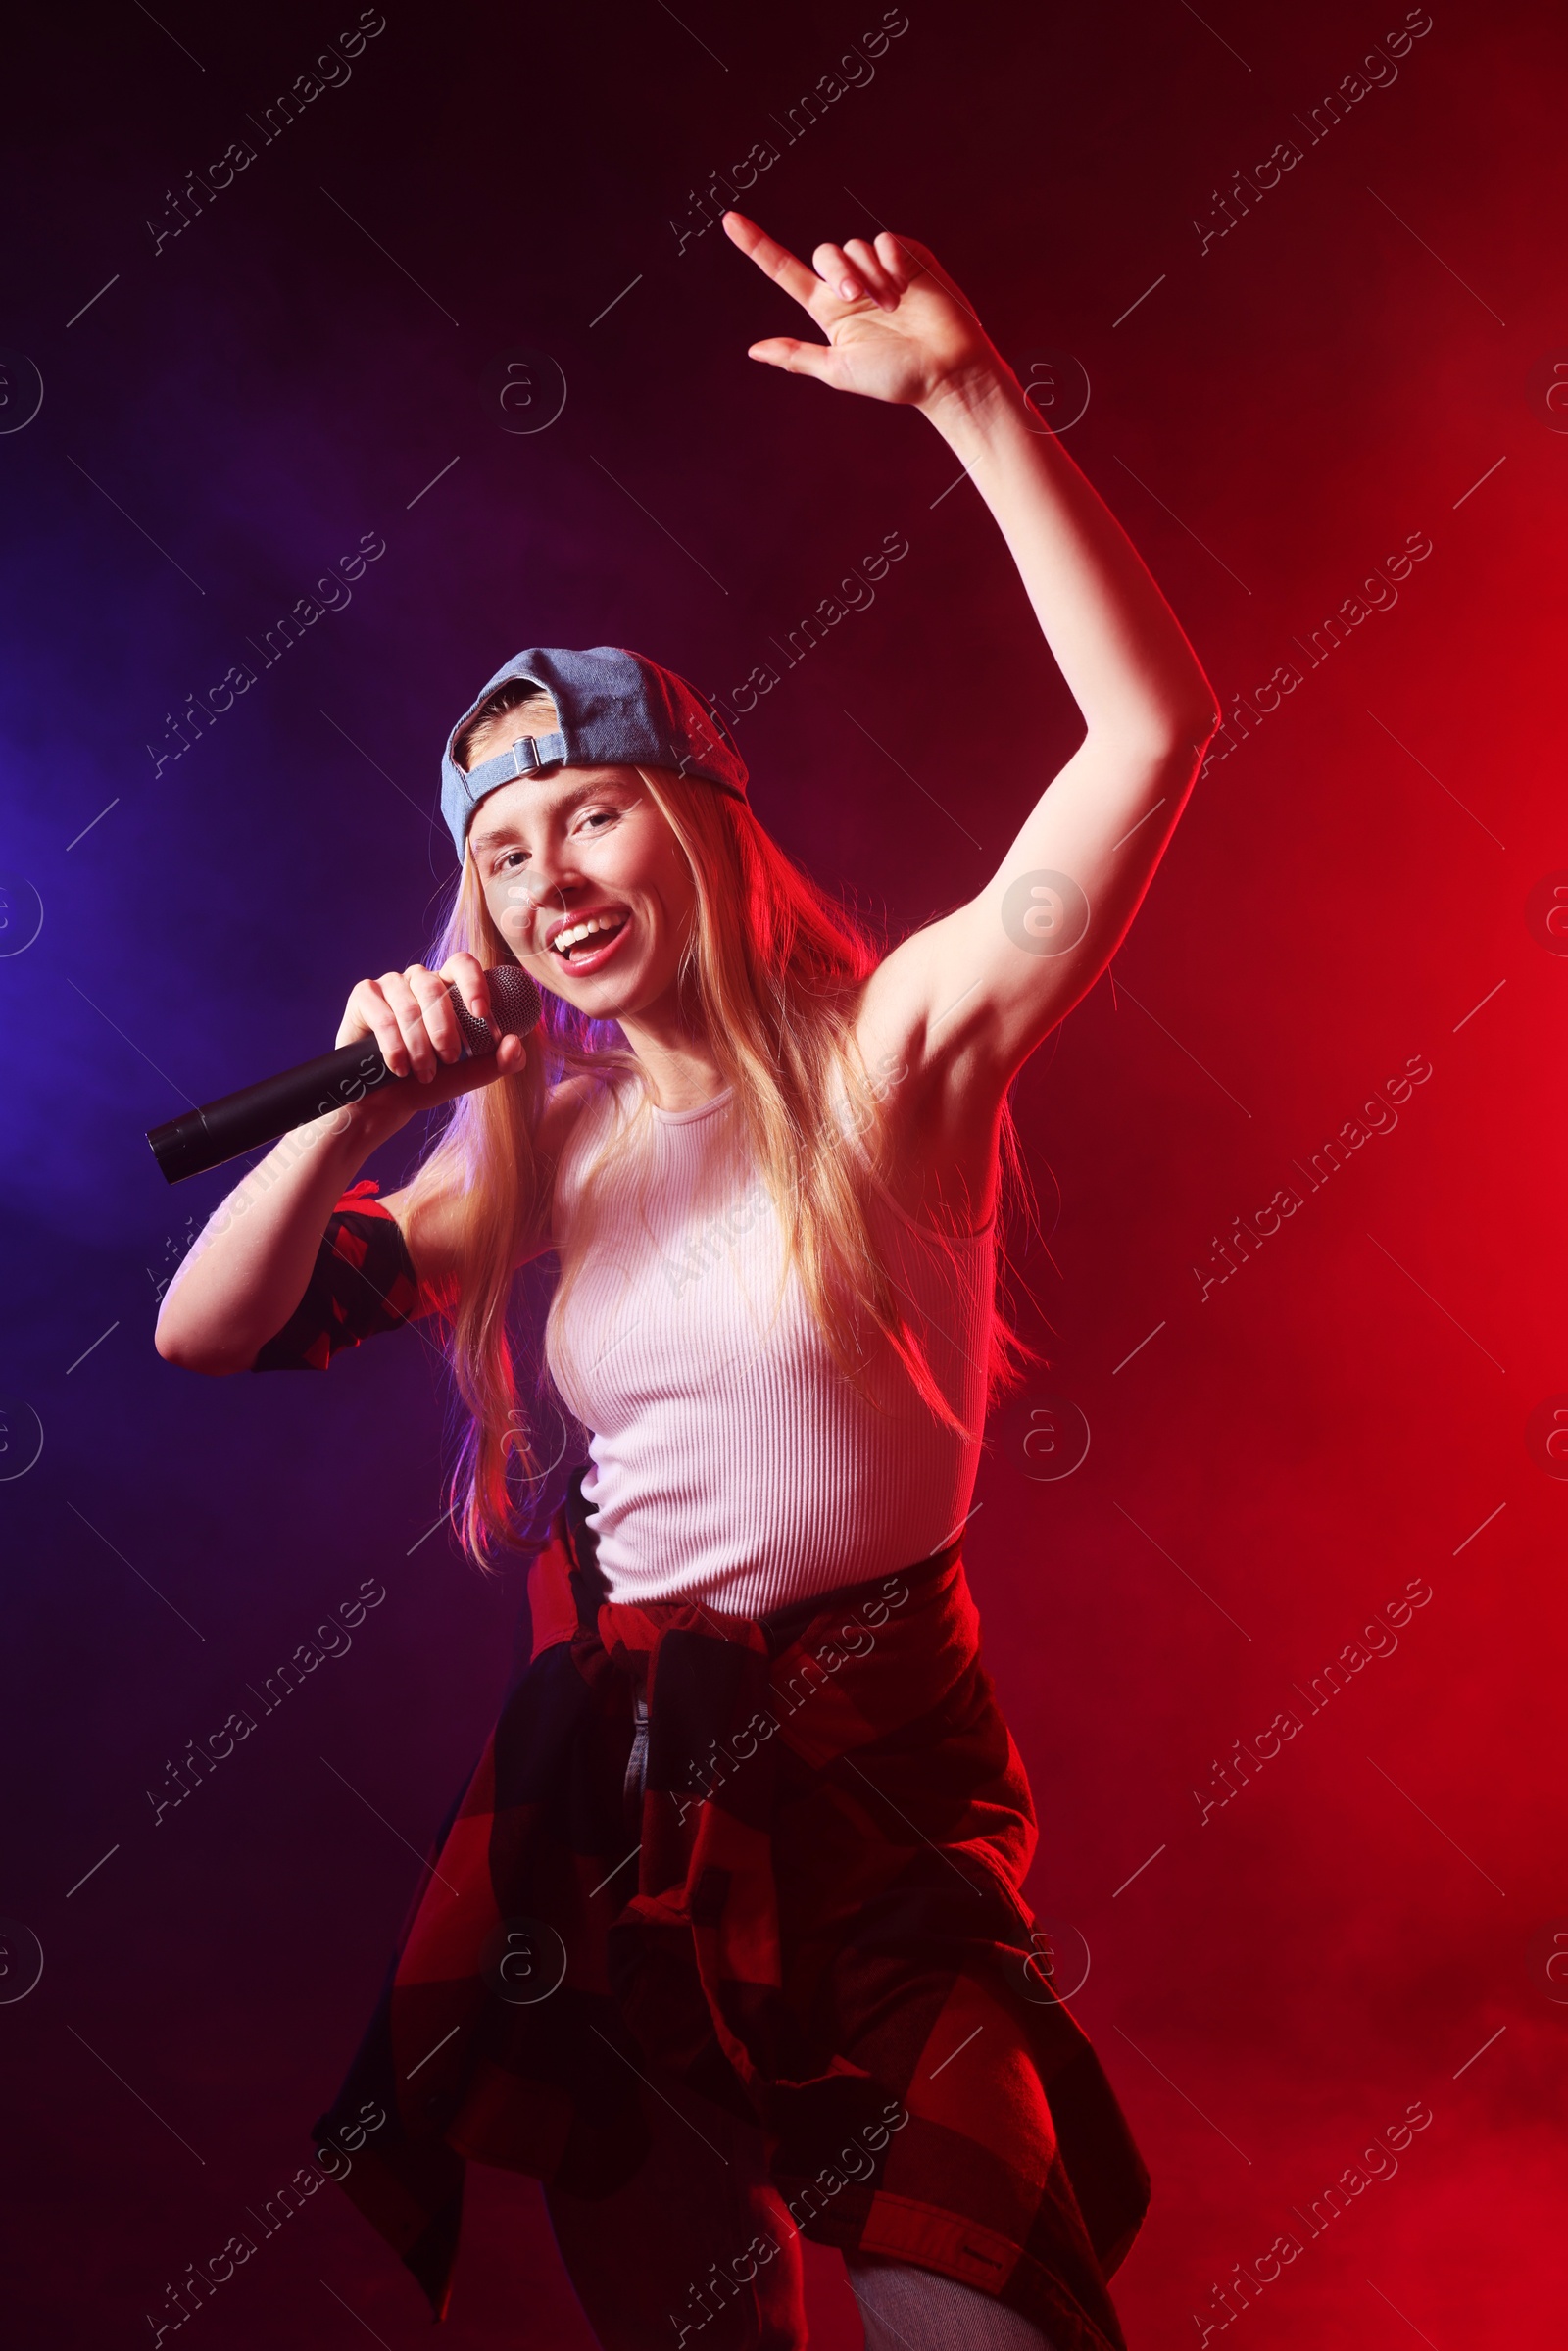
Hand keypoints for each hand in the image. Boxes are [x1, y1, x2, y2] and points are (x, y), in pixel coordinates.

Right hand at [334, 953, 525, 1133]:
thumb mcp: (468, 1075)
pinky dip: (394, 1046)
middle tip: (449, 1061)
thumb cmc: (428, 1081)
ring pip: (409, 1006)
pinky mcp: (364, 996)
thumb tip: (515, 1042)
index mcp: (448, 988)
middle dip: (445, 1030)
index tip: (482, 1015)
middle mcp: (420, 980)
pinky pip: (383, 1016)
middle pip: (436, 989)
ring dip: (420, 1046)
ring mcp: (390, 985)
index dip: (474, 983)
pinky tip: (399, 1068)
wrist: (385, 1102)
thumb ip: (498, 1062)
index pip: (463, 965)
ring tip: (424, 1073)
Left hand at [722, 211, 1000, 409]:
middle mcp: (852, 286)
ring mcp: (880, 270)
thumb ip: (798, 356)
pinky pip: (885, 241)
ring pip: (855, 247)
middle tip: (858, 298)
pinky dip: (892, 261)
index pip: (784, 271)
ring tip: (894, 307)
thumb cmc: (898, 378)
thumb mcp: (840, 370)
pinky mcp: (909, 258)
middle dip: (837, 271)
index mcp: (829, 311)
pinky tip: (907, 285)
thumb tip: (754, 351)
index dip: (757, 246)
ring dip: (871, 276)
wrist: (948, 371)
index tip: (729, 221)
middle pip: (824, 254)